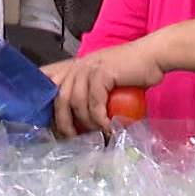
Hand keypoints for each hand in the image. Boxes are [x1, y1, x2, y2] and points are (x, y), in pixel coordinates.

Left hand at [44, 43, 164, 138]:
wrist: (153, 56)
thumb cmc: (132, 72)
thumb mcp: (105, 80)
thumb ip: (90, 93)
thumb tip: (81, 122)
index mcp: (74, 67)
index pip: (46, 80)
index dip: (41, 101)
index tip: (47, 123)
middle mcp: (77, 66)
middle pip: (59, 98)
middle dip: (63, 123)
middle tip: (72, 139)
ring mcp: (88, 68)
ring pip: (75, 102)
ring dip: (85, 123)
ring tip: (96, 134)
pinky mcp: (101, 72)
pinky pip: (94, 102)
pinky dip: (99, 119)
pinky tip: (107, 128)